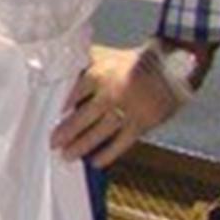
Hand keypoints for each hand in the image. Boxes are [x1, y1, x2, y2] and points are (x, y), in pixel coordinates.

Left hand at [51, 43, 182, 166]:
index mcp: (99, 74)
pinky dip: (108, 154)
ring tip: (67, 155)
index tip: (49, 117)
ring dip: (82, 145)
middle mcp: (111, 92)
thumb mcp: (105, 56)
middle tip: (53, 142)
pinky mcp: (141, 123)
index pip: (73, 93)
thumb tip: (58, 71)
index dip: (61, 107)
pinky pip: (122, 142)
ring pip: (100, 132)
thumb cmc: (132, 63)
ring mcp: (127, 110)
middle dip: (66, 131)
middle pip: (83, 116)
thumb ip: (83, 64)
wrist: (171, 67)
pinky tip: (96, 162)